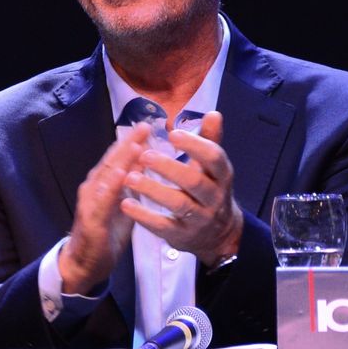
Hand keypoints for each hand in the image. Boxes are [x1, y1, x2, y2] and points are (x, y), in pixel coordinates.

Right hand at [57, 122, 147, 293]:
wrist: (84, 263)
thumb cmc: (104, 235)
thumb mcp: (123, 207)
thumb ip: (131, 188)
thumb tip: (145, 167)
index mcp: (103, 184)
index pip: (117, 158)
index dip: (132, 142)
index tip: (148, 127)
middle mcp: (93, 187)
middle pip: (112, 160)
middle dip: (128, 143)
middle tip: (145, 126)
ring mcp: (90, 201)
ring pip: (106, 175)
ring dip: (120, 159)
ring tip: (136, 144)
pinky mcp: (91, 218)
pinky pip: (102, 199)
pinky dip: (112, 185)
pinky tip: (122, 174)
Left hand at [119, 111, 242, 265]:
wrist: (219, 235)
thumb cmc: (210, 189)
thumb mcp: (213, 167)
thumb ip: (209, 140)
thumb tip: (214, 113)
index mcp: (221, 175)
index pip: (214, 157)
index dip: (195, 145)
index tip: (172, 134)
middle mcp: (214, 197)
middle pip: (194, 181)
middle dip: (169, 168)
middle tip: (145, 156)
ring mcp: (199, 218)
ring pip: (178, 204)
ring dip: (153, 190)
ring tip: (130, 177)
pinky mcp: (183, 235)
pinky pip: (164, 227)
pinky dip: (144, 217)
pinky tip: (126, 204)